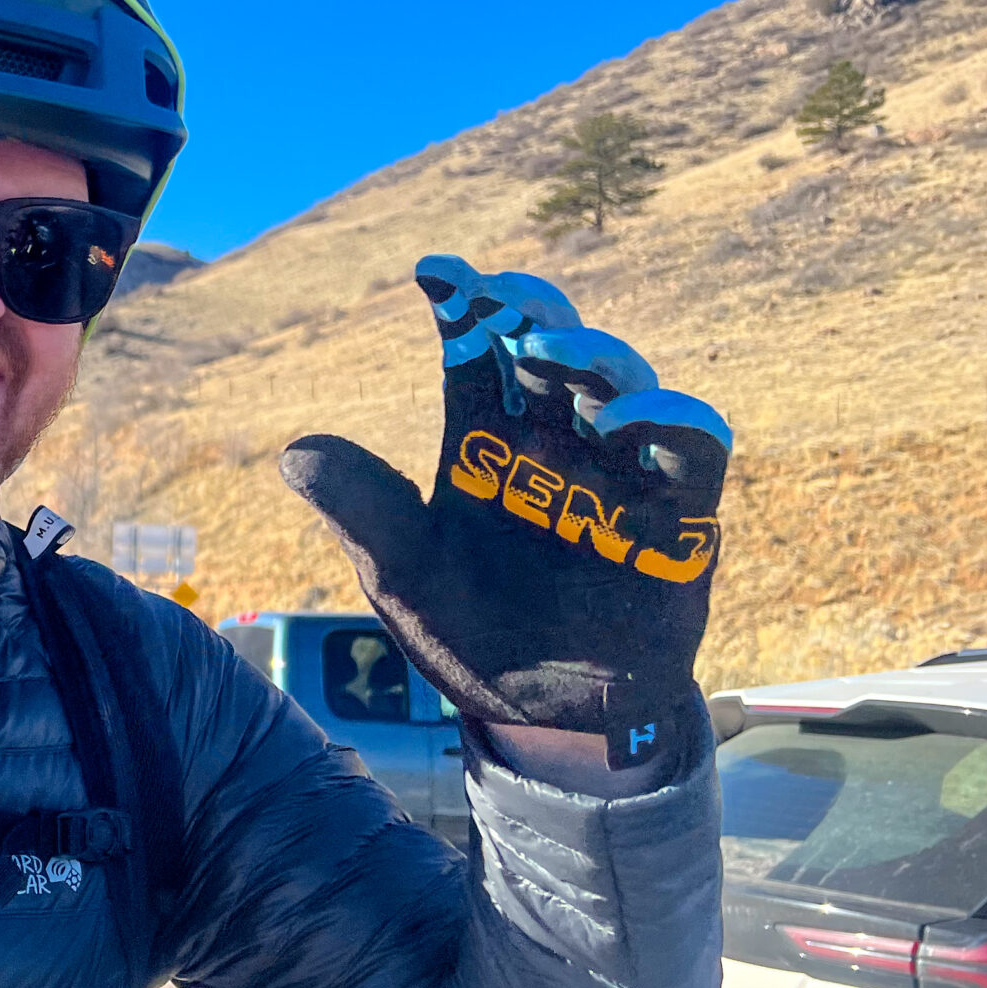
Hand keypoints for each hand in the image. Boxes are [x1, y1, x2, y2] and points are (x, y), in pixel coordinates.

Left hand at [279, 255, 731, 770]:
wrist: (543, 716)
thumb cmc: (469, 634)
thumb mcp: (404, 575)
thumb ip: (364, 511)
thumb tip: (292, 451)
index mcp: (483, 442)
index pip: (474, 355)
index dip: (461, 306)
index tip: (435, 271)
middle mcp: (552, 441)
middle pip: (550, 351)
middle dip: (530, 313)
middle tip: (500, 297)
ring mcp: (618, 471)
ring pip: (622, 384)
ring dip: (594, 358)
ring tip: (554, 351)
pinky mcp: (680, 514)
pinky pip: (693, 449)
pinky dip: (671, 422)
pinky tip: (628, 421)